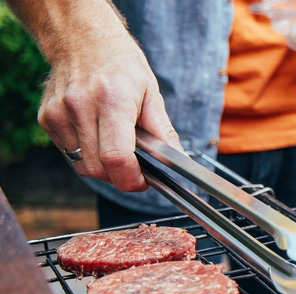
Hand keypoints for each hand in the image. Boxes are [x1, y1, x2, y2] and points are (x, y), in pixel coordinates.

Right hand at [8, 0, 181, 191]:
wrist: (82, 39)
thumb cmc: (121, 65)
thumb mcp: (151, 93)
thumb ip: (163, 131)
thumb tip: (178, 160)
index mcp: (112, 101)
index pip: (116, 157)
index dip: (131, 179)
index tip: (143, 182)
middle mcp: (80, 107)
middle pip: (99, 168)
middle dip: (120, 176)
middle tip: (135, 166)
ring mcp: (59, 113)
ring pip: (83, 166)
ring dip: (103, 167)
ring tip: (116, 144)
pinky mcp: (46, 119)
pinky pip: (70, 154)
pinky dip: (86, 154)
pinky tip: (96, 134)